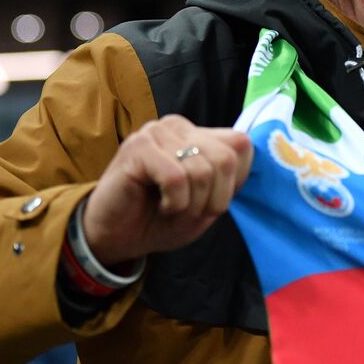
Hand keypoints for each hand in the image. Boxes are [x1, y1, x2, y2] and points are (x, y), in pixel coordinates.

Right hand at [83, 115, 252, 266]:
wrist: (116, 237)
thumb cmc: (161, 219)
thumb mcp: (206, 205)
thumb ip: (228, 180)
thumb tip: (248, 149)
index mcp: (198, 134)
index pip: (242, 145)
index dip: (234, 182)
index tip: (210, 201)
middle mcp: (179, 127)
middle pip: (227, 158)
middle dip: (215, 198)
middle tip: (190, 210)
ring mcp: (157, 133)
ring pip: (202, 170)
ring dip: (192, 204)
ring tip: (172, 207)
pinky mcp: (138, 147)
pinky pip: (177, 178)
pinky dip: (175, 202)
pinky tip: (161, 205)